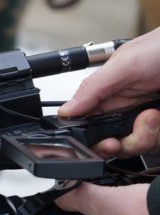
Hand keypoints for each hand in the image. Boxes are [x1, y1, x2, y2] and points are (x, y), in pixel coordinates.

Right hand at [59, 29, 159, 158]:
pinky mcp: (158, 128)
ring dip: (143, 138)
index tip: (104, 141)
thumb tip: (65, 110)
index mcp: (106, 97)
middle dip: (119, 145)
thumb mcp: (125, 63)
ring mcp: (143, 121)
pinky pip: (153, 144)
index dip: (90, 140)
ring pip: (133, 148)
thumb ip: (92, 87)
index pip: (87, 127)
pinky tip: (159, 119)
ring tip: (152, 117)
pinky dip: (157, 136)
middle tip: (122, 138)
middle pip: (109, 144)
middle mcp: (123, 111)